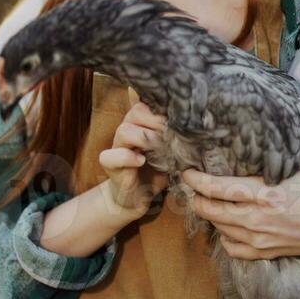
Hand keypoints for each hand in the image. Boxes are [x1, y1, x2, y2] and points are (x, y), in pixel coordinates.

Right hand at [98, 87, 168, 219]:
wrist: (138, 197)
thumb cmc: (157, 168)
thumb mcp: (171, 147)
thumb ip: (176, 130)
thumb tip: (190, 109)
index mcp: (140, 121)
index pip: (146, 102)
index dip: (161, 108)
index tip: (177, 118)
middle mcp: (127, 129)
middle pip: (136, 112)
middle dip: (157, 122)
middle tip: (170, 135)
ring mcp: (117, 146)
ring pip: (124, 130)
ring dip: (145, 139)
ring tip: (159, 149)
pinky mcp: (110, 165)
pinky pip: (111, 156)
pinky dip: (127, 157)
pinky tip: (141, 161)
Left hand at [181, 143, 299, 260]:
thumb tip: (289, 108)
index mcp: (266, 192)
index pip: (219, 187)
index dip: (197, 180)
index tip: (187, 172)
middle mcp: (259, 217)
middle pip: (212, 210)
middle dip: (196, 198)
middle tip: (192, 187)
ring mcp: (261, 237)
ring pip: (220, 229)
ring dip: (209, 215)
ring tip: (205, 201)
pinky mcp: (267, 251)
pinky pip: (233, 249)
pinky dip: (224, 239)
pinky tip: (226, 227)